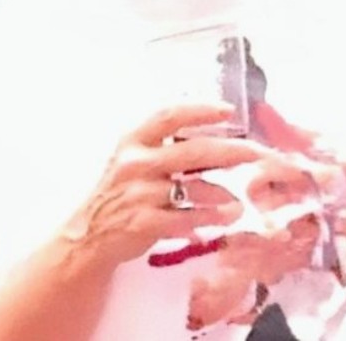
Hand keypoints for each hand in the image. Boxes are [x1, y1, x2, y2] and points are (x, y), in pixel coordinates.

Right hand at [61, 104, 269, 268]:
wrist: (88, 236)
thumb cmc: (121, 192)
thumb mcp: (134, 159)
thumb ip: (166, 146)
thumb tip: (216, 134)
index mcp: (133, 140)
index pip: (169, 115)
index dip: (201, 110)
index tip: (229, 110)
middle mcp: (135, 162)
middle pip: (193, 151)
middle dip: (231, 151)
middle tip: (257, 152)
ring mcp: (139, 193)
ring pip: (193, 188)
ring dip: (224, 194)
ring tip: (241, 202)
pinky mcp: (143, 223)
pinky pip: (186, 218)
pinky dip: (210, 218)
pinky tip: (226, 218)